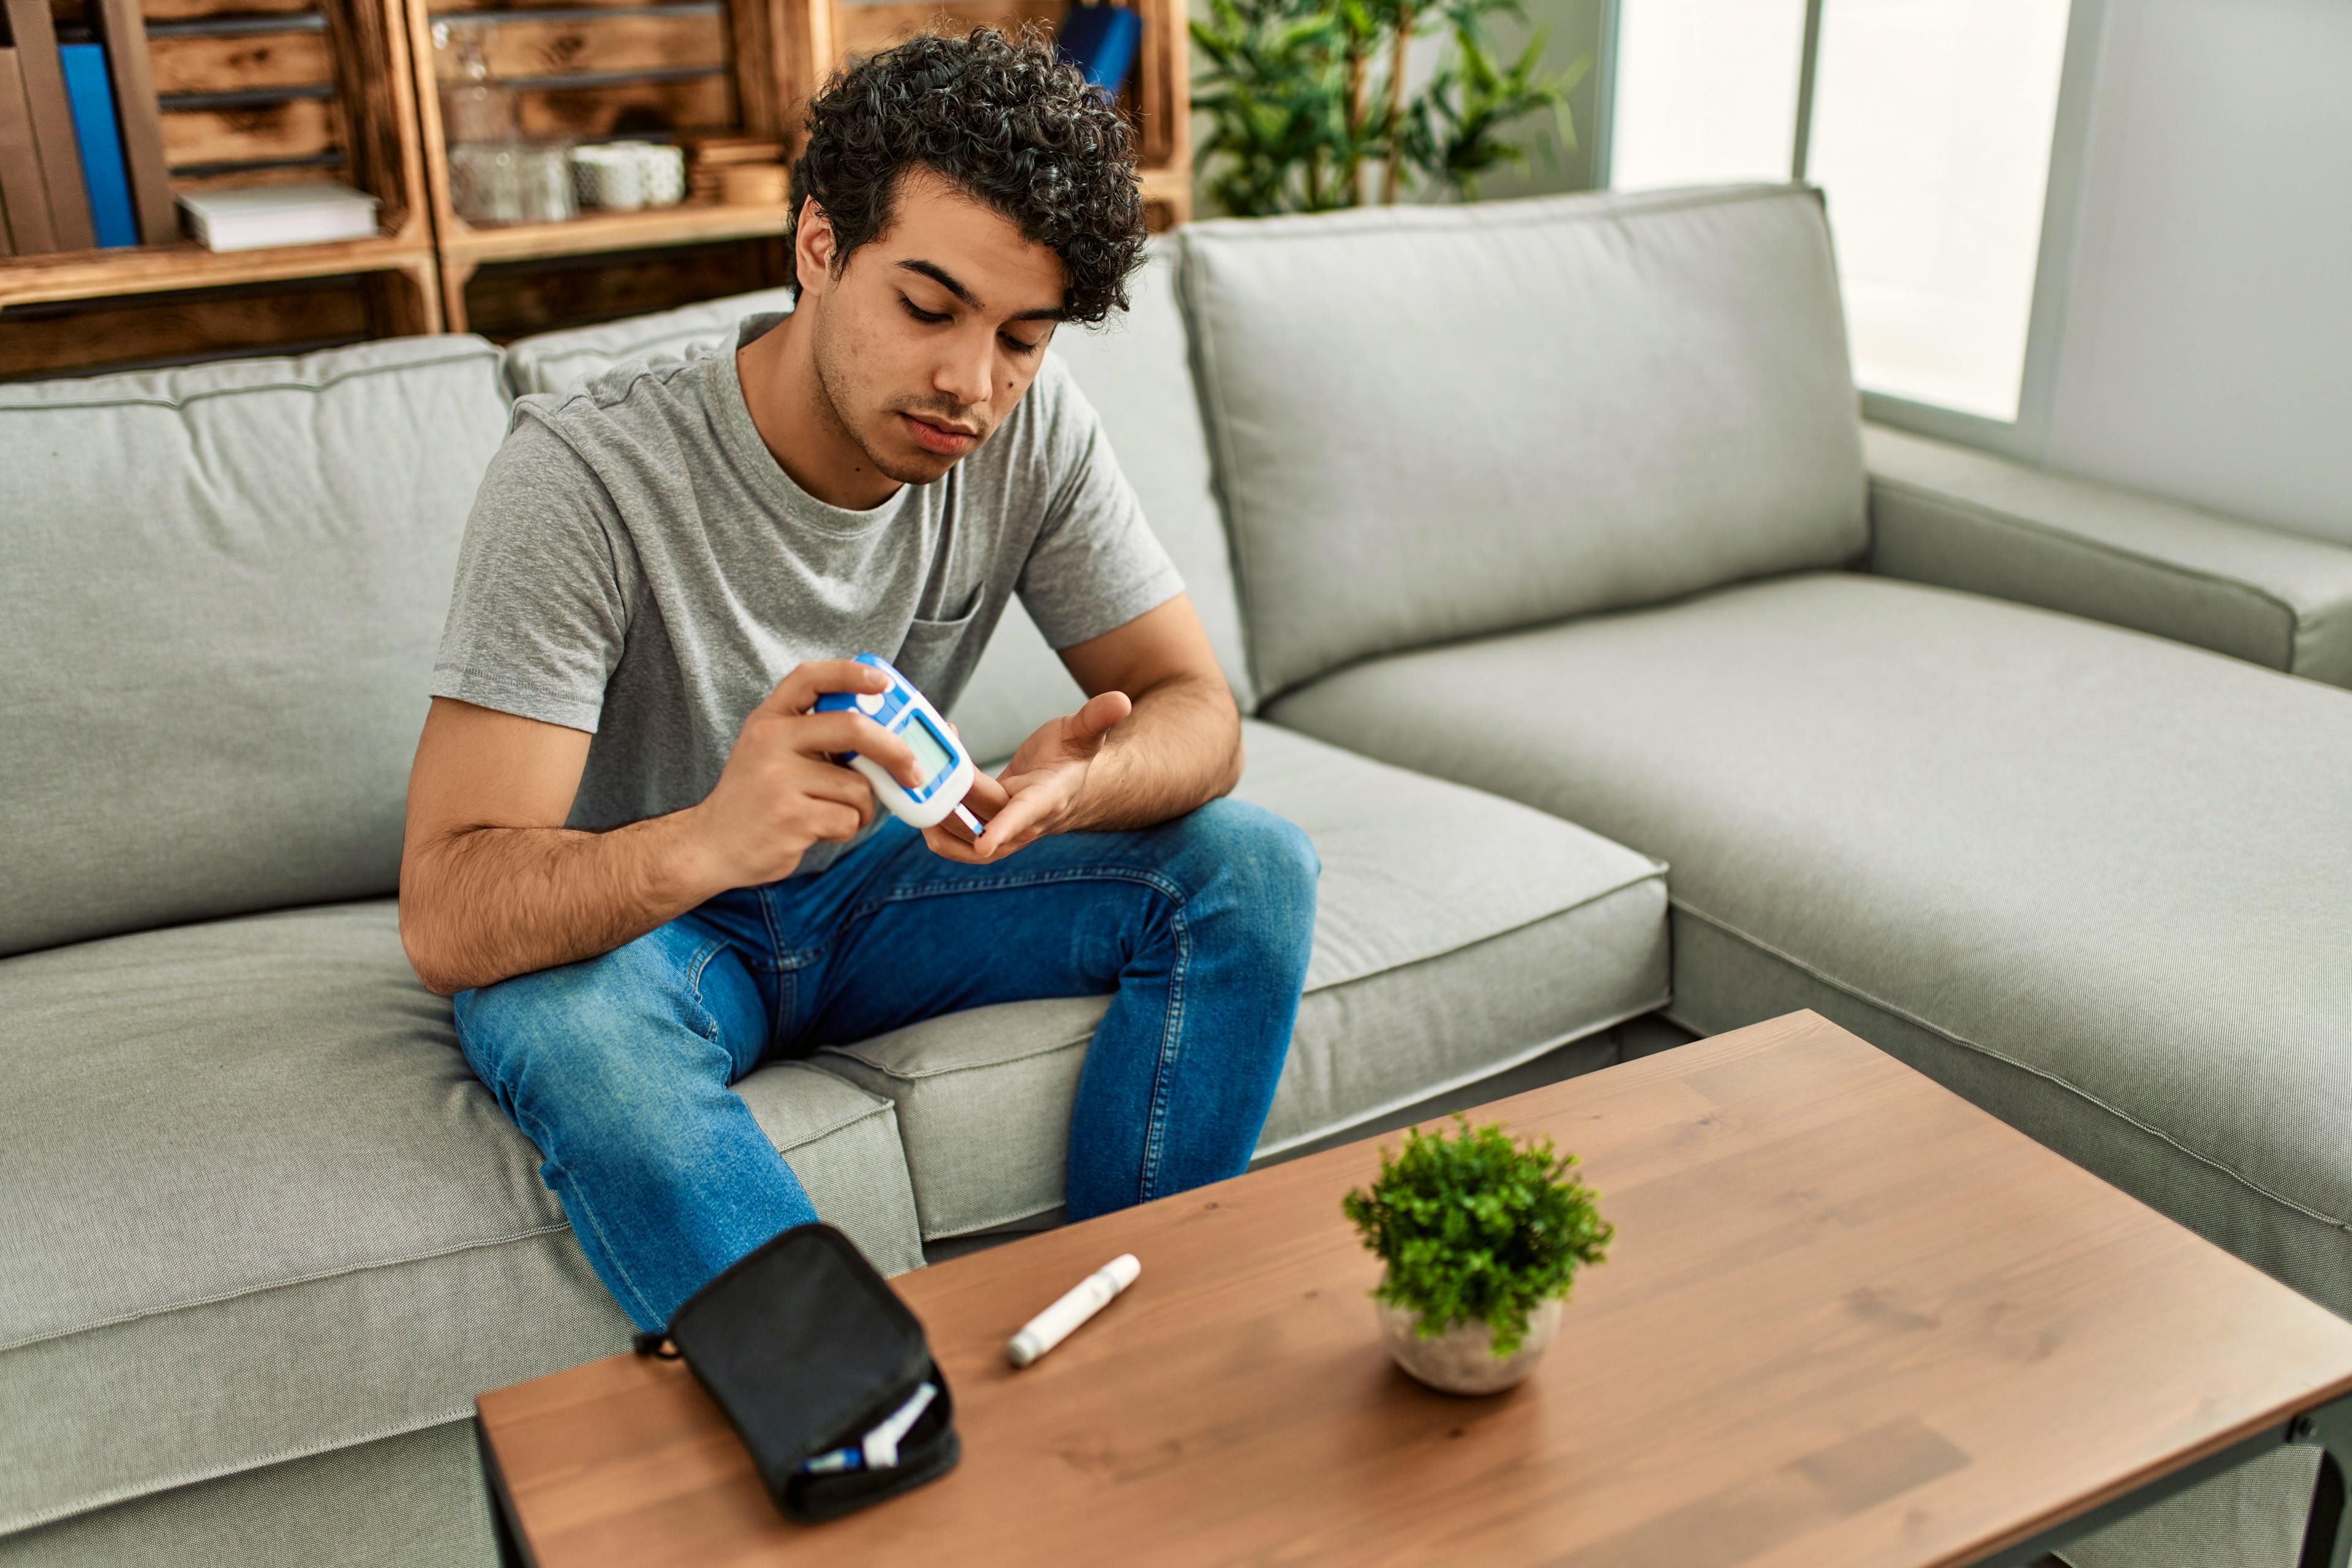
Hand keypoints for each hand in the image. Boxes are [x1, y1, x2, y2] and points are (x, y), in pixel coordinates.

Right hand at [689, 661, 924, 887]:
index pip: (810, 678)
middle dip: (895, 751)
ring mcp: (779, 780)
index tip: (884, 684)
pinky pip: (847, 818)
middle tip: (914, 771)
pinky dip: (846, 828)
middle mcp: (771, 742)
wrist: (712, 845)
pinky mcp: (791, 818)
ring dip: (861, 807)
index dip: (851, 673)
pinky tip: (819, 830)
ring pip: (857, 786)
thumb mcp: (772, 751)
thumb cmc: (757, 797)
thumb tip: (886, 732)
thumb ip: (815, 735)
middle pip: (853, 729)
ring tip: (834, 812)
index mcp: (769, 719)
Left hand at [922, 691, 1131, 863]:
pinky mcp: (979, 831)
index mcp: (1047, 799)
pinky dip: (931, 818)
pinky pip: (950, 836)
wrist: (1062, 786)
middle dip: (952, 795)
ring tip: (916, 778)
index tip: (985, 845)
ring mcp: (999, 832)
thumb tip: (1121, 700)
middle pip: (980, 816)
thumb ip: (1097, 718)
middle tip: (930, 763)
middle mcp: (1022, 823)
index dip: (1006, 830)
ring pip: (959, 834)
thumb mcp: (1084, 732)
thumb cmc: (1071, 756)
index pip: (1025, 816)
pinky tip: (920, 788)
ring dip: (934, 812)